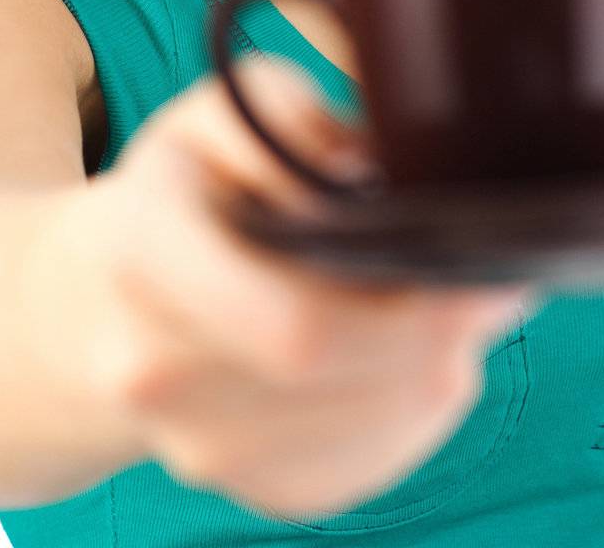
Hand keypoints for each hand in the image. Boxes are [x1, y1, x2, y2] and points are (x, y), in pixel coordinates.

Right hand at [87, 55, 539, 516]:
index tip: (481, 259)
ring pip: (376, 429)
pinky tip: (424, 354)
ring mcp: (201, 450)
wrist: (101, 299)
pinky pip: (372, 465)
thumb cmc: (186, 188)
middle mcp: (154, 372)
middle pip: (347, 377)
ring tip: (464, 304)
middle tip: (501, 278)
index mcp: (144, 253)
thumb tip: (375, 178)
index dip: (408, 305)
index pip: (294, 323)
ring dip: (442, 369)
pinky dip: (418, 410)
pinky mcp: (259, 491)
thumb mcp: (222, 112)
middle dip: (443, 330)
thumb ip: (294, 126)